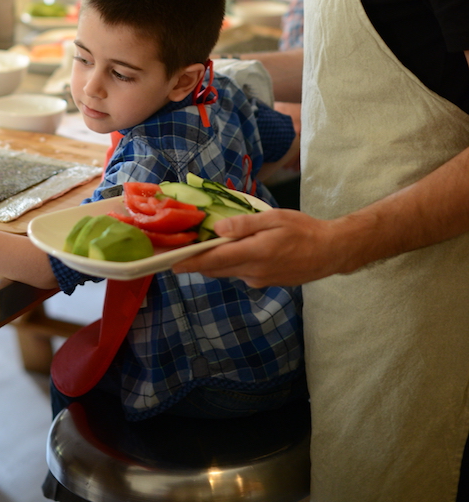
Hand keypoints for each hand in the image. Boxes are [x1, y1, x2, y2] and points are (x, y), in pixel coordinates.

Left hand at [173, 208, 343, 285]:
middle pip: (217, 269)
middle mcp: (254, 272)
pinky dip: (231, 263)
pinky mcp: (267, 282)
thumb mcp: (274, 219)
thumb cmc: (304, 229)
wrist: (330, 252)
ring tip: (201, 248)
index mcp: (255, 254)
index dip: (191, 262)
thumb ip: (244, 225)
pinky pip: (241, 273)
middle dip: (196, 262)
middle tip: (178, 253)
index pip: (215, 260)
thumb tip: (217, 229)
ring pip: (228, 272)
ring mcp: (260, 280)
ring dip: (213, 262)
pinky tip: (233, 250)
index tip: (171, 263)